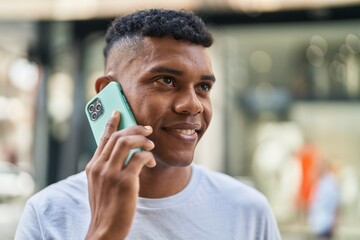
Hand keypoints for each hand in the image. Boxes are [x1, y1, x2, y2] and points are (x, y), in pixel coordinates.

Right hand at [85, 111, 155, 239]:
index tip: (118, 112)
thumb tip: (121, 153)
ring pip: (127, 142)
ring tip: (151, 144)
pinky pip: (140, 158)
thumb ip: (106, 168)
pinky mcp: (125, 181)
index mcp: (93, 166)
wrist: (104, 231)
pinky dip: (148, 156)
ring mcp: (110, 173)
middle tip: (147, 129)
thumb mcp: (100, 185)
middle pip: (118, 136)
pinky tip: (151, 162)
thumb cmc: (106, 207)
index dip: (111, 123)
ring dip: (143, 139)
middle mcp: (99, 167)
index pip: (103, 139)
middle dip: (135, 129)